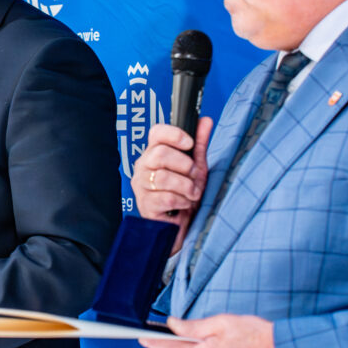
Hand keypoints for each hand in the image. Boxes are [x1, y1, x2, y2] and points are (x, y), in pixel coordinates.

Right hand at [132, 118, 212, 253]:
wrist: (181, 226)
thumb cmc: (185, 195)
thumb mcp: (196, 167)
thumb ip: (199, 144)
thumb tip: (205, 120)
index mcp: (154, 153)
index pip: (156, 133)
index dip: (173, 134)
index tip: (189, 143)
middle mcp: (143, 167)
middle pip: (159, 154)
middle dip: (184, 165)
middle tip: (194, 175)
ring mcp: (141, 186)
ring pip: (163, 177)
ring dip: (185, 186)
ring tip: (192, 193)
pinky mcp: (145, 205)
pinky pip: (166, 197)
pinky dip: (182, 201)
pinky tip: (184, 204)